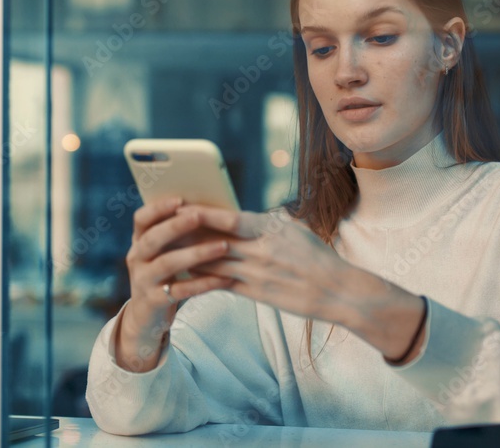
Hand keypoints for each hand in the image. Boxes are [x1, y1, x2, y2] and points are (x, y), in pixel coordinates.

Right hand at [114, 197, 232, 371]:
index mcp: (139, 242)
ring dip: (197, 253)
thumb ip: (175, 235)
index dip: (158, 208)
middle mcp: (137, 259)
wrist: (146, 316)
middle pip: (153, 239)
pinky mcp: (155, 301)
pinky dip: (204, 283)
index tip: (180, 199)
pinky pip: (181, 290)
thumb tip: (208, 209)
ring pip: (168, 264)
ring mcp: (143, 281)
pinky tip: (224, 278)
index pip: (141, 219)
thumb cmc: (163, 275)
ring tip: (223, 246)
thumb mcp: (161, 253)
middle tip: (199, 216)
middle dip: (176, 226)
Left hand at [183, 205, 426, 362]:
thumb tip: (242, 217)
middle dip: (187, 233)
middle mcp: (260, 250)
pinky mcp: (256, 293)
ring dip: (189, 256)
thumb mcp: (293, 230)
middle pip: (214, 239)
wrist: (337, 291)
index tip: (182, 206)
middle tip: (162, 226)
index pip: (229, 218)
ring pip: (213, 262)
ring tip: (166, 250)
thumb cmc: (316, 256)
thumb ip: (266, 223)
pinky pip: (221, 284)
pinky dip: (202, 279)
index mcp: (270, 229)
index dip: (203, 213)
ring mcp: (257, 273)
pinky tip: (184, 276)